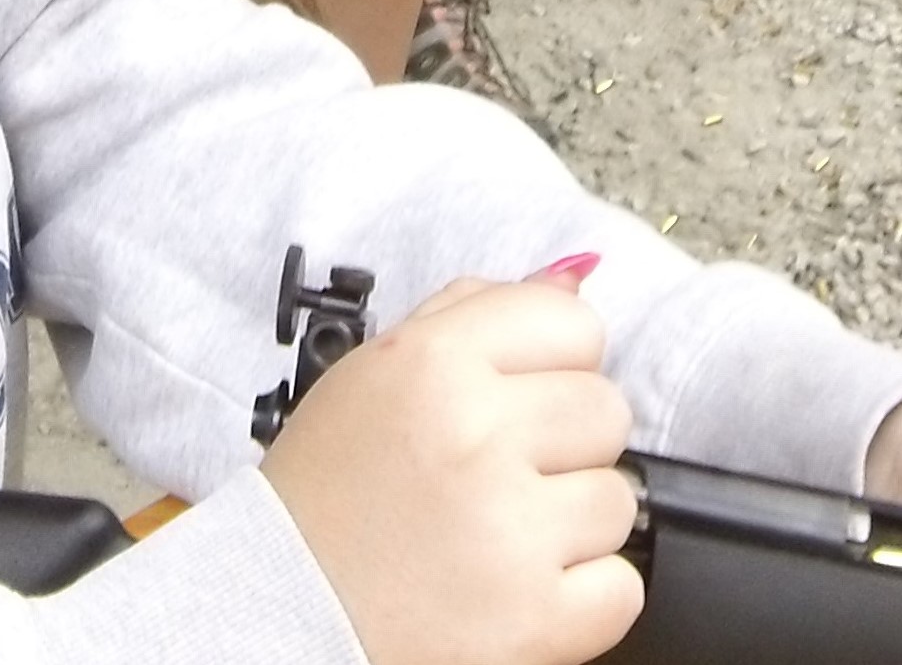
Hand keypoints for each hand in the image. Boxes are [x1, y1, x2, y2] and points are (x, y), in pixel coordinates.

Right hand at [261, 276, 641, 664]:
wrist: (280, 607)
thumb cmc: (330, 488)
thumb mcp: (381, 369)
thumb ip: (477, 311)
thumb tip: (575, 279)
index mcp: (435, 363)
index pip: (575, 326)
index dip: (554, 362)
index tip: (522, 394)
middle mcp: (477, 435)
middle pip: (606, 410)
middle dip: (566, 442)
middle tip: (504, 471)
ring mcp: (510, 532)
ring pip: (618, 499)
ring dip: (573, 520)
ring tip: (503, 532)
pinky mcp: (533, 621)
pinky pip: (621, 589)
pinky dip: (585, 596)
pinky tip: (522, 586)